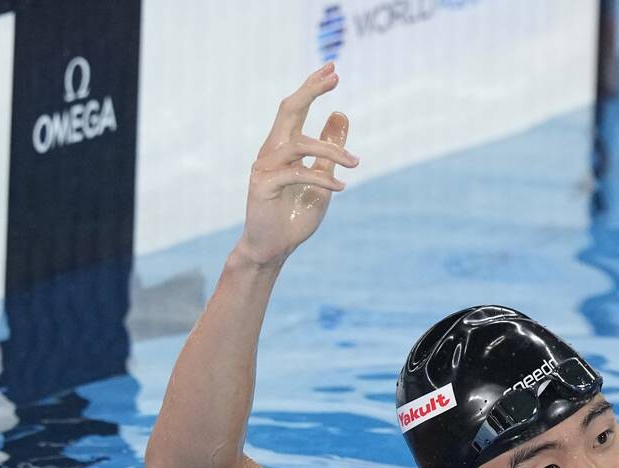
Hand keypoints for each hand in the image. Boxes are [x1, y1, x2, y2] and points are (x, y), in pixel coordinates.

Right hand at [235, 62, 359, 267]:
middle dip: (311, 91)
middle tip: (334, 77)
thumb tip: (340, 114)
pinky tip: (341, 186)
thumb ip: (329, 149)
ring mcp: (264, 166)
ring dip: (331, 149)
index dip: (313, 88)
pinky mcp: (262, 185)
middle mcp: (271, 150)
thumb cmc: (295, 213)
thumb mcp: (322, 177)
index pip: (297, 109)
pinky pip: (297, 174)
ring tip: (356, 162)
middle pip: (288, 110)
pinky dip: (322, 178)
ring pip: (298, 143)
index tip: (333, 70)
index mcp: (283, 146)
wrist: (274, 246)